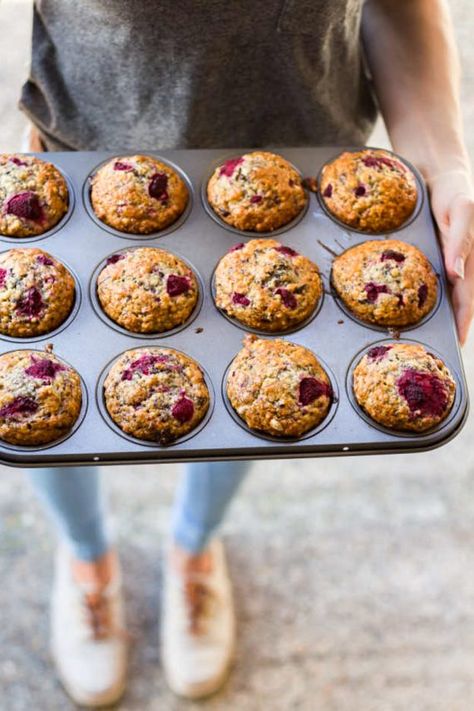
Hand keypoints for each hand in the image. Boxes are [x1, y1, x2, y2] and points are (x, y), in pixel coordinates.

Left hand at [428, 169, 473, 344]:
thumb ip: (460, 242)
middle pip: (459, 302)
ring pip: (446, 296)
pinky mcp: (437, 258)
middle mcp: (462, 265)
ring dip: (440, 316)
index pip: (468, 297)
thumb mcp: (462, 211)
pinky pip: (432, 283)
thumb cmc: (455, 192)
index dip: (464, 321)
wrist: (440, 175)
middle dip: (452, 325)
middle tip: (438, 350)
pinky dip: (425, 298)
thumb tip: (457, 275)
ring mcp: (451, 263)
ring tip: (427, 338)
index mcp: (471, 259)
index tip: (457, 343)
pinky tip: (415, 310)